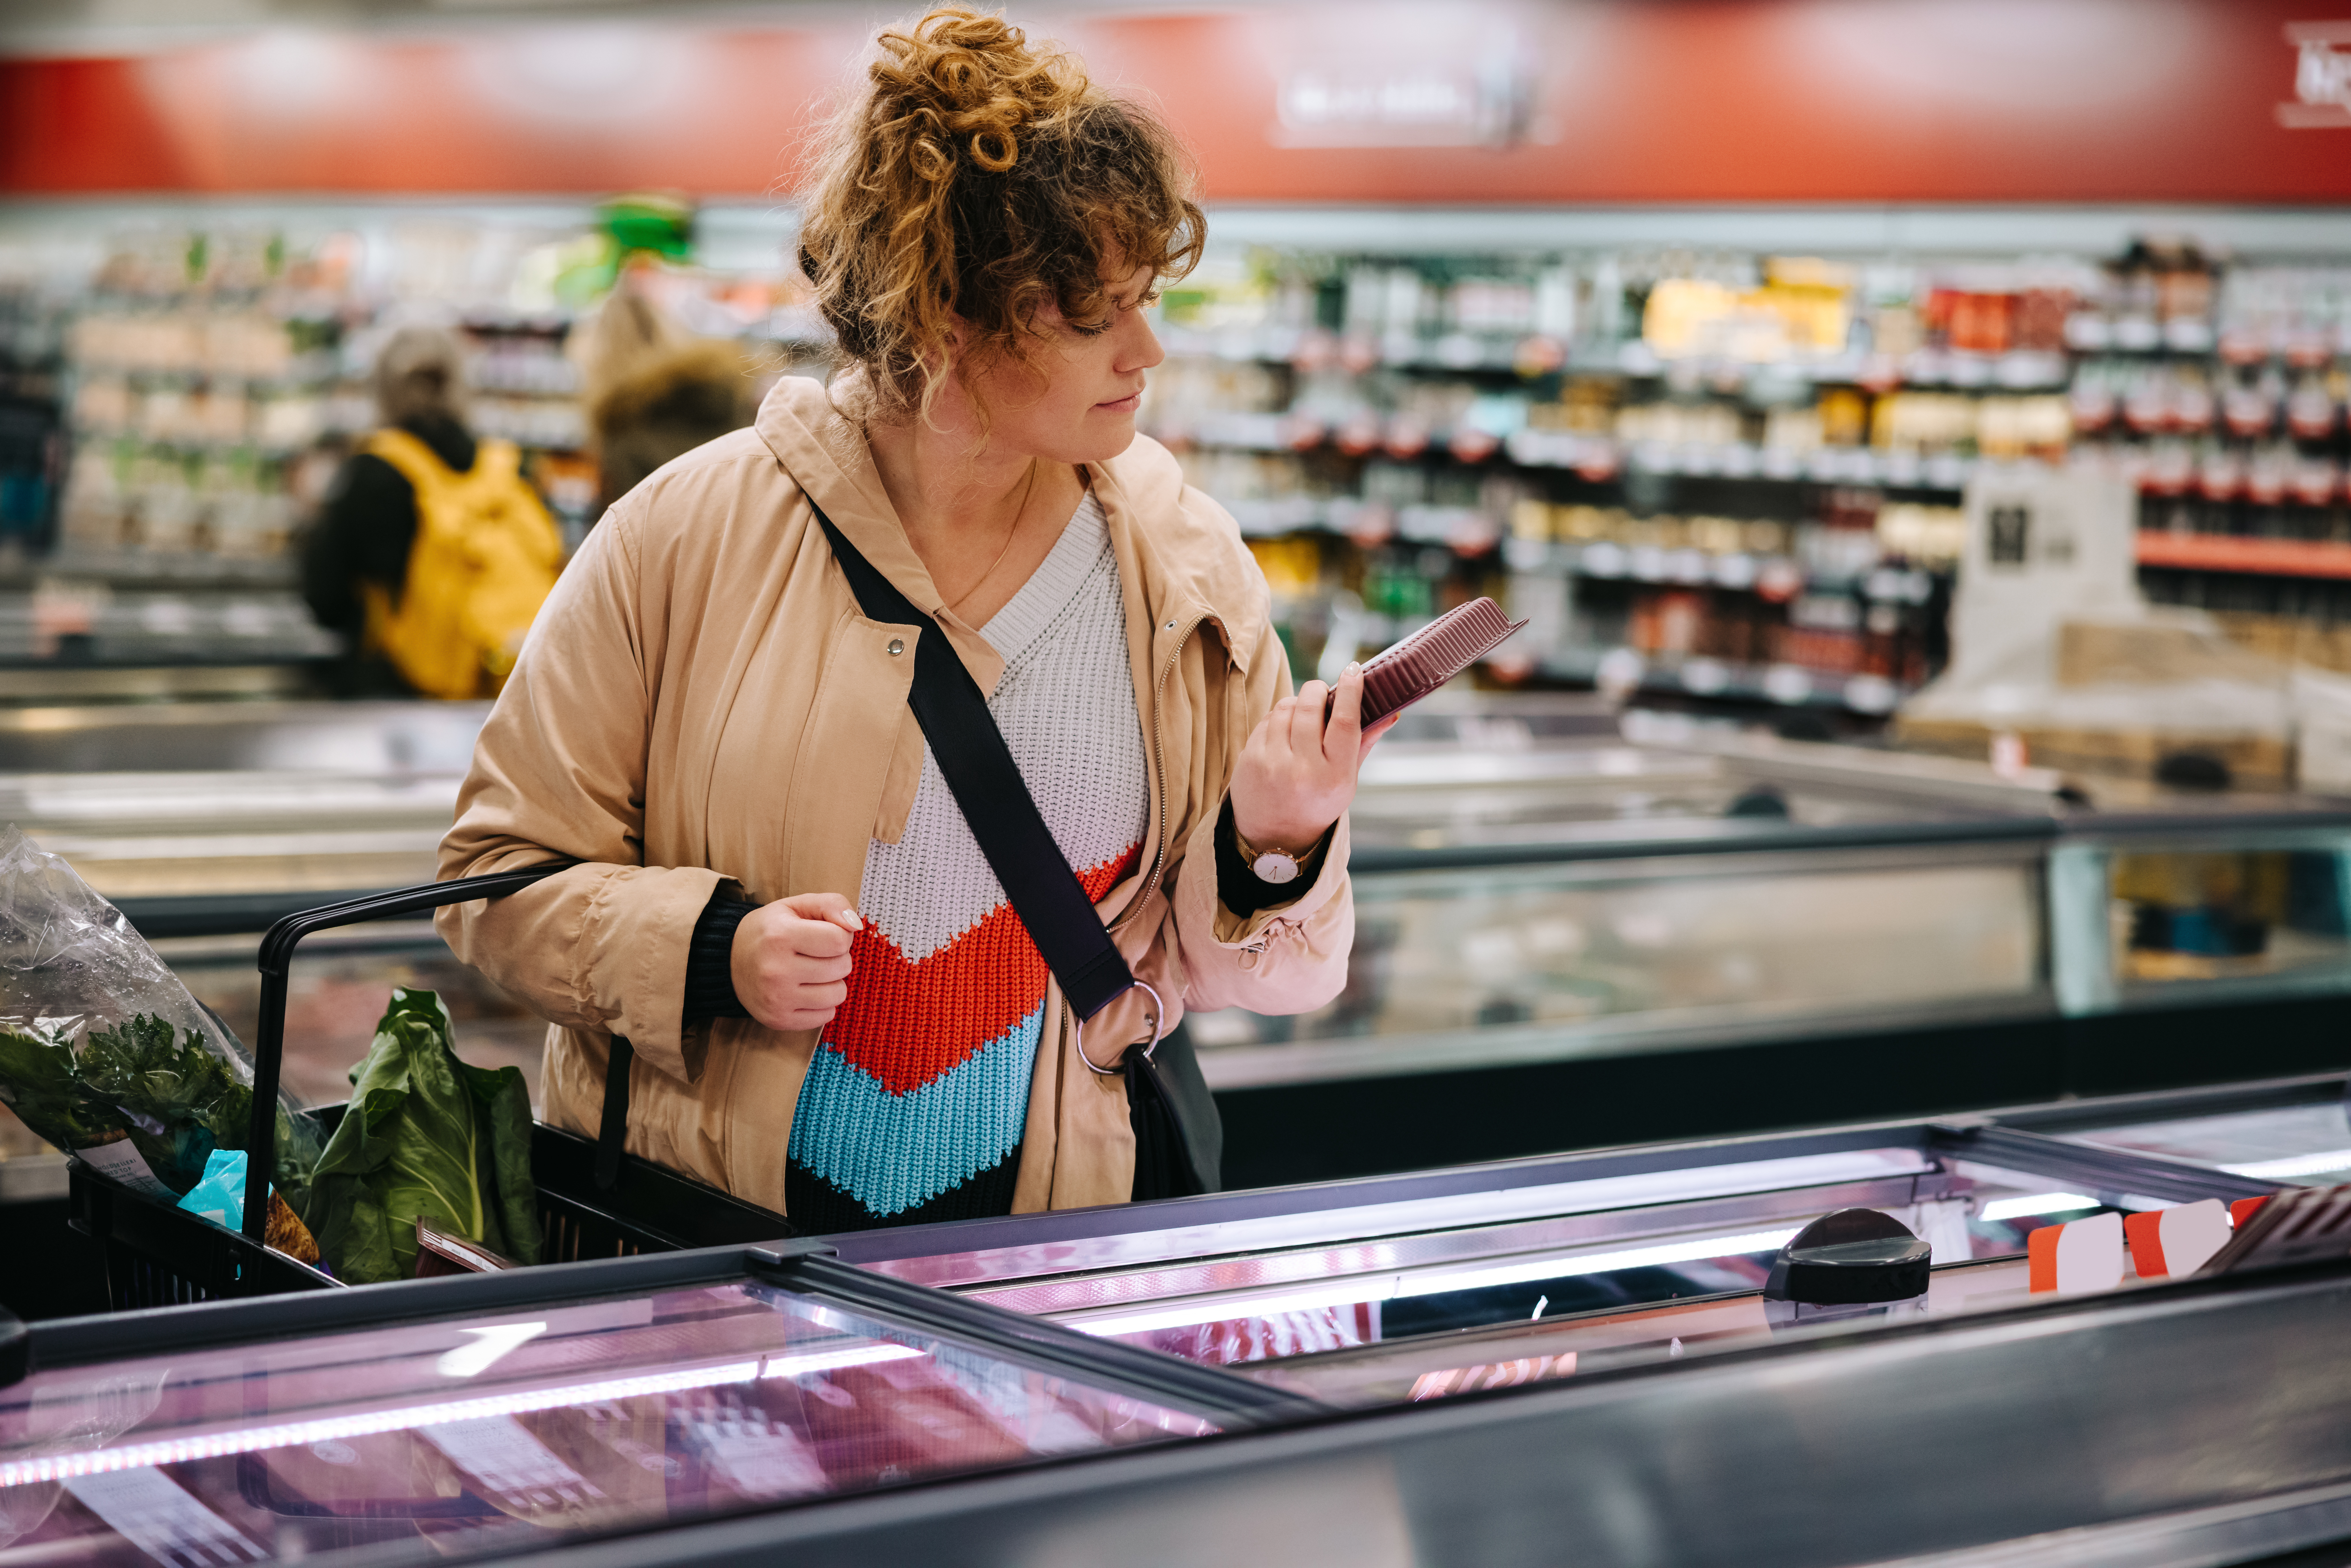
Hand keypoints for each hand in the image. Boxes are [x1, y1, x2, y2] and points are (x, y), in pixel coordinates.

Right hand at [731, 892, 862, 1032]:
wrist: (728, 962)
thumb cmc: (770, 930)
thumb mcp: (796, 905)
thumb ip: (832, 904)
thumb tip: (856, 925)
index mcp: (780, 936)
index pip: (840, 940)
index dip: (840, 935)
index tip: (824, 935)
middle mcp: (776, 970)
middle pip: (842, 967)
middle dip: (837, 958)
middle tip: (816, 954)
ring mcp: (777, 999)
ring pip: (838, 994)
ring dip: (833, 982)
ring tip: (813, 973)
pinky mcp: (779, 1020)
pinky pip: (826, 1016)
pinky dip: (823, 1004)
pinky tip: (806, 991)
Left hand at [1227, 662, 1396, 851]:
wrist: (1274, 836)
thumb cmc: (1316, 802)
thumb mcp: (1346, 780)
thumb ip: (1364, 743)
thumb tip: (1392, 712)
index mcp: (1334, 777)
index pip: (1345, 722)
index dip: (1350, 691)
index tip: (1353, 669)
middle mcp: (1303, 770)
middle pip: (1311, 707)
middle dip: (1318, 690)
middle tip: (1322, 691)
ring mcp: (1272, 763)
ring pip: (1286, 708)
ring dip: (1297, 703)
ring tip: (1303, 717)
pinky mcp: (1250, 758)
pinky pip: (1267, 719)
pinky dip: (1278, 718)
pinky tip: (1284, 733)